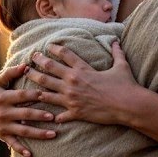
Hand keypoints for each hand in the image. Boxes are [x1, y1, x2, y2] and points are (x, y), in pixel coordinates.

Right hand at [0, 62, 56, 156]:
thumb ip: (10, 73)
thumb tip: (26, 65)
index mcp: (3, 98)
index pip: (21, 96)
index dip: (33, 95)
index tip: (47, 94)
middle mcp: (4, 113)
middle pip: (24, 114)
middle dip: (39, 116)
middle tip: (53, 117)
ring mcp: (4, 125)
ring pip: (23, 131)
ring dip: (38, 133)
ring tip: (53, 134)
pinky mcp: (4, 135)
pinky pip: (13, 144)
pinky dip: (21, 150)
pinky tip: (31, 155)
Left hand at [25, 42, 139, 125]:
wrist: (129, 105)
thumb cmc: (126, 85)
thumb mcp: (121, 66)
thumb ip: (117, 53)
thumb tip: (116, 40)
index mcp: (83, 69)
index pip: (64, 54)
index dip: (54, 48)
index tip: (48, 46)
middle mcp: (73, 81)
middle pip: (49, 69)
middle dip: (38, 62)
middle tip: (31, 58)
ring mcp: (72, 97)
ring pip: (46, 90)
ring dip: (36, 84)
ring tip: (28, 79)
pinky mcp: (75, 112)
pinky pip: (59, 115)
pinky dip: (52, 115)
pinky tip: (46, 115)